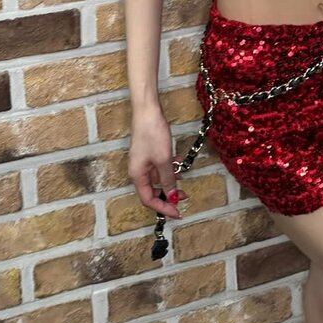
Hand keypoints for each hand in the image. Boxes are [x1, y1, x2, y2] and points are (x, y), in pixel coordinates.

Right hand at [128, 105, 183, 221]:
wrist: (147, 110)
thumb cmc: (153, 135)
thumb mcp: (164, 160)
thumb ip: (168, 181)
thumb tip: (173, 198)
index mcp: (138, 175)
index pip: (148, 200)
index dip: (164, 208)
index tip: (178, 212)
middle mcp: (138, 170)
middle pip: (153, 190)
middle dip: (169, 194)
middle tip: (185, 196)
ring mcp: (143, 160)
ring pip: (158, 177)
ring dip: (171, 179)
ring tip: (184, 176)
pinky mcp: (148, 151)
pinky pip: (159, 166)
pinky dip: (169, 167)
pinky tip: (179, 161)